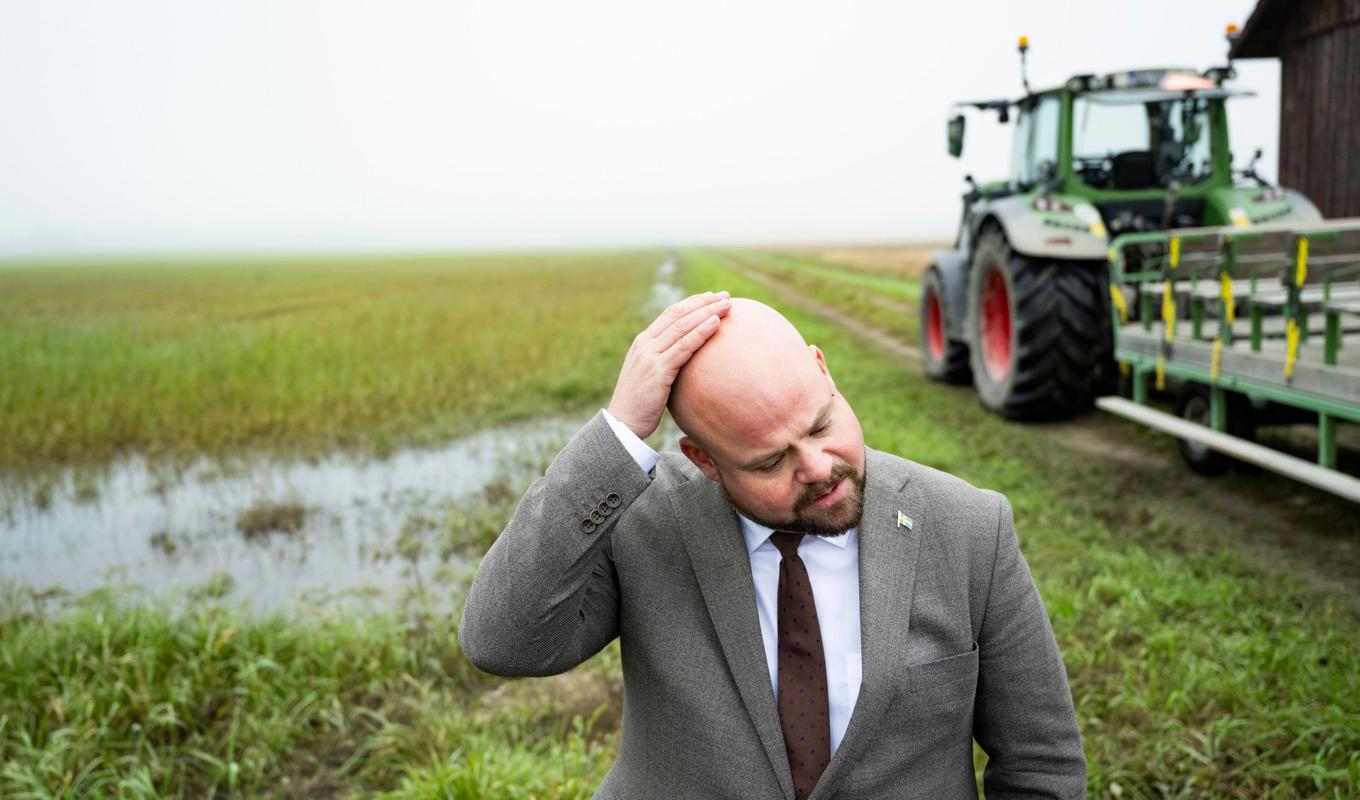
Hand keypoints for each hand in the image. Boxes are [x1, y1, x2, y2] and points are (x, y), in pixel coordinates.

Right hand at [607, 290, 730, 438]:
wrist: (622, 424)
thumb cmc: (640, 405)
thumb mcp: (651, 377)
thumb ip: (664, 363)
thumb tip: (687, 361)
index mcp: (643, 343)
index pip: (670, 314)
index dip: (693, 303)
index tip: (712, 297)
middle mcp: (645, 344)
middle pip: (678, 314)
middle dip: (703, 302)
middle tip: (726, 295)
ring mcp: (650, 356)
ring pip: (682, 326)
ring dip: (707, 312)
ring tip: (727, 305)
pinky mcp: (657, 371)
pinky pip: (683, 347)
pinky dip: (701, 332)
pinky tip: (716, 323)